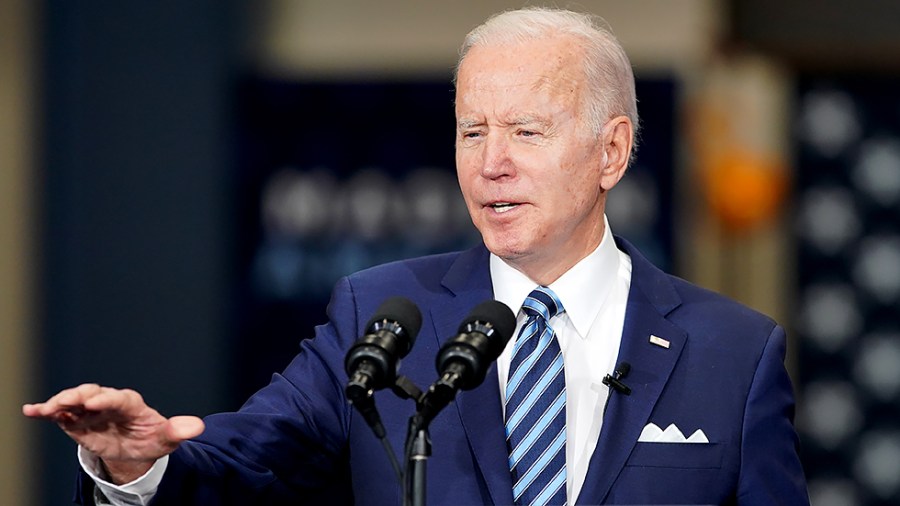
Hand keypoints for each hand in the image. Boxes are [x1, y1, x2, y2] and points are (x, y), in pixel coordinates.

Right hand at [23, 383, 203, 483]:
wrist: (136, 447)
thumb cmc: (151, 439)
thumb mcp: (166, 439)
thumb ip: (178, 431)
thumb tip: (197, 427)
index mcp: (131, 404)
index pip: (119, 398)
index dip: (108, 399)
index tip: (97, 402)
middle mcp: (109, 402)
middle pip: (93, 394)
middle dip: (79, 396)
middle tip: (65, 403)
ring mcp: (91, 410)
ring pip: (74, 401)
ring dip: (59, 402)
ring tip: (44, 409)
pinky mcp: (77, 419)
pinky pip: (61, 413)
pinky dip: (46, 411)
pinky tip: (30, 411)